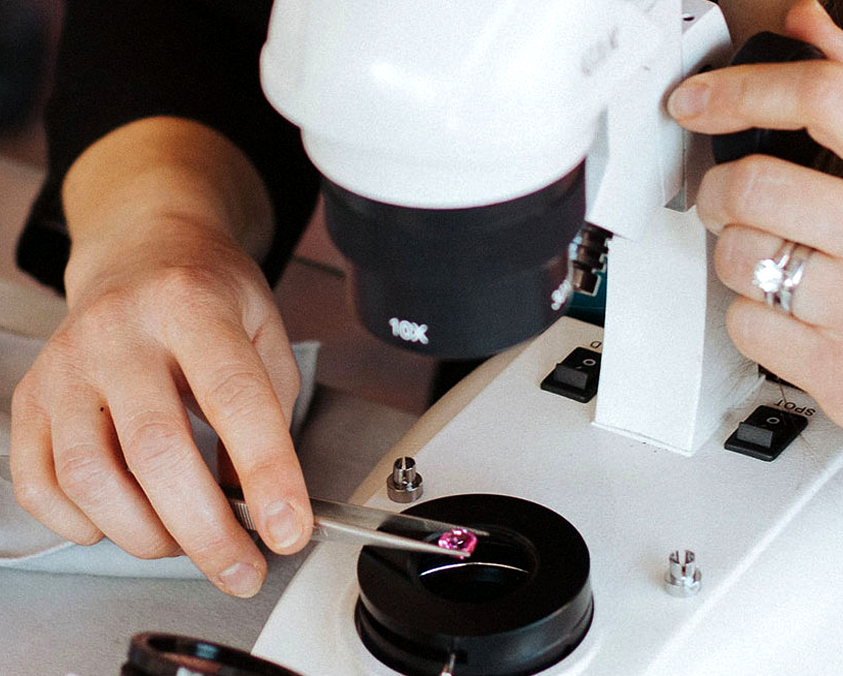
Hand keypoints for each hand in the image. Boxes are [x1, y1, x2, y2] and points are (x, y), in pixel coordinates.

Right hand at [10, 118, 312, 596]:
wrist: (140, 251)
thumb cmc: (208, 293)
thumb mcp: (264, 330)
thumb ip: (268, 409)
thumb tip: (257, 500)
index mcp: (191, 306)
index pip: (235, 400)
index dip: (267, 474)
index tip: (288, 531)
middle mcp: (119, 332)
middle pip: (156, 451)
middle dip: (207, 531)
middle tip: (244, 569)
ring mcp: (66, 365)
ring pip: (91, 477)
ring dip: (147, 534)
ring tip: (187, 541)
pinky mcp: (32, 396)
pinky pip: (40, 482)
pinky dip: (83, 523)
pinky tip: (122, 520)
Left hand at [668, 0, 842, 424]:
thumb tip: (805, 25)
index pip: (825, 97)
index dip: (746, 90)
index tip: (697, 100)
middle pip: (755, 185)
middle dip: (720, 192)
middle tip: (726, 197)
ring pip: (739, 256)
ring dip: (735, 253)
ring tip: (768, 253)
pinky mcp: (836, 368)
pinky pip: (745, 323)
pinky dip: (749, 314)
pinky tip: (785, 307)